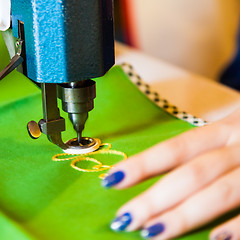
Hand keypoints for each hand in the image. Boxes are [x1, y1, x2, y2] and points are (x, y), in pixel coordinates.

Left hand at [102, 107, 239, 239]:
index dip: (143, 165)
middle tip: (124, 219)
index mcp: (222, 130)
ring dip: (184, 215)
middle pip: (191, 173)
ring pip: (219, 191)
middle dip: (156, 198)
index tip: (112, 180)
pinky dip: (239, 225)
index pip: (174, 148)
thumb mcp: (229, 132)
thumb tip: (162, 179)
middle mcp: (239, 144)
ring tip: (151, 233)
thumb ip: (202, 152)